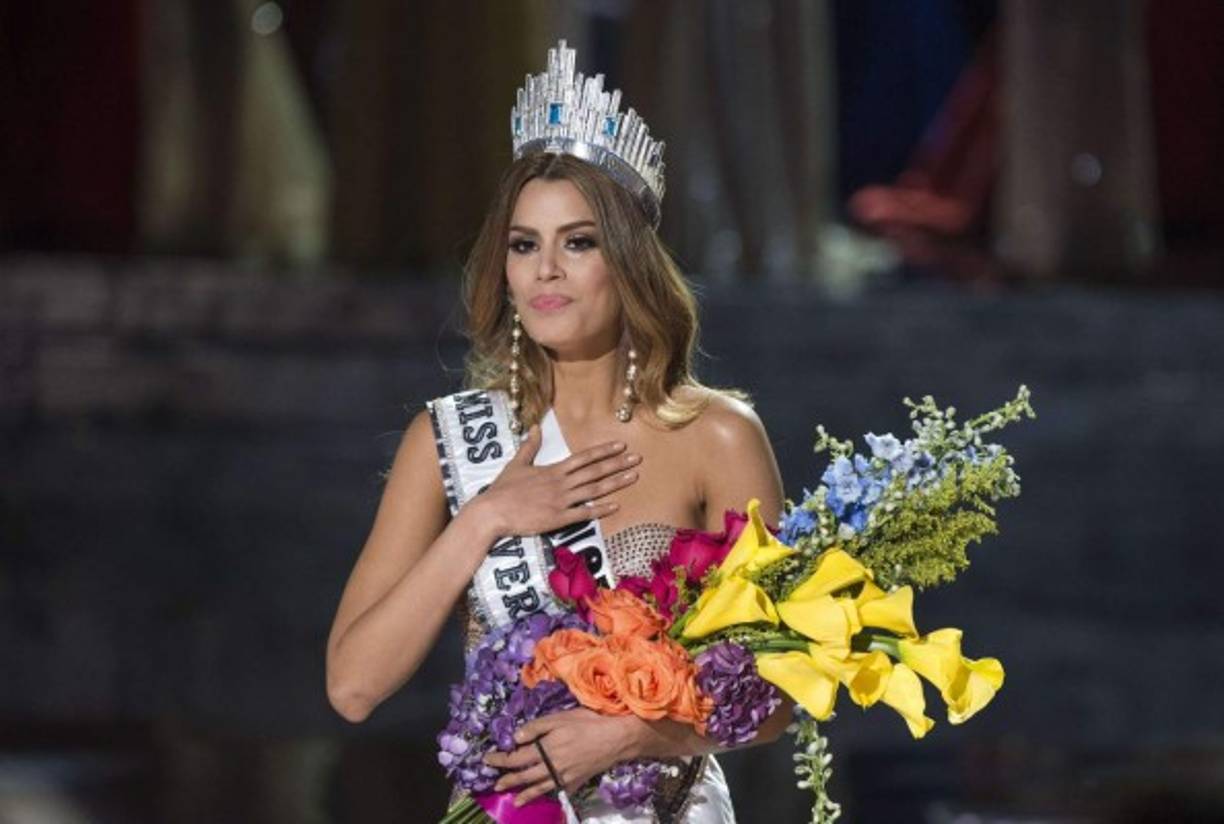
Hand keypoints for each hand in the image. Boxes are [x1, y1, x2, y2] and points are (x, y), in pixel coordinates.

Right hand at [478, 425, 641, 537]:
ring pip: (594, 490)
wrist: (493, 511)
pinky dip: (601, 510)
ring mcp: (561, 501)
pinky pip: (584, 513)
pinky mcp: (558, 519)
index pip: (584, 457)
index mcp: (553, 470)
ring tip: (634, 477)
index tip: (620, 445)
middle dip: (618, 464)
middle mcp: (561, 483)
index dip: (604, 451)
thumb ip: (529, 446)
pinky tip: (616, 506)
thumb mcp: (516, 464)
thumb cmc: (503, 489)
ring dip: (615, 483)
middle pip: (594, 471)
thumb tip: (534, 427)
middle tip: (637, 458)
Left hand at [483, 708, 638, 805]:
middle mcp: (550, 767)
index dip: (500, 759)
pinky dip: (548, 796)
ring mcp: (563, 777)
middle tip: (495, 784)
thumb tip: (515, 738)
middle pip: (524, 776)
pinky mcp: (575, 782)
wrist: (614, 739)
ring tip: (513, 799)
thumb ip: (536, 728)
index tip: (487, 759)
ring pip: (539, 788)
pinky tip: (544, 798)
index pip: (516, 757)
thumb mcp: (559, 718)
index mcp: (544, 749)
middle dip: (508, 779)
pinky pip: (558, 792)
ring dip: (524, 794)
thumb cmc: (586, 723)